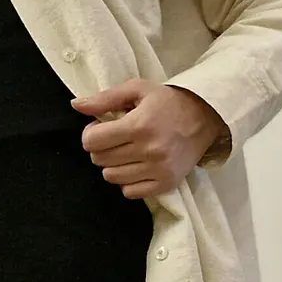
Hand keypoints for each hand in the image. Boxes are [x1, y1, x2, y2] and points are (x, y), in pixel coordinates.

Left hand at [70, 80, 227, 198]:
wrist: (205, 117)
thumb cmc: (168, 101)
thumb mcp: (138, 90)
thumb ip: (105, 98)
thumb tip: (76, 105)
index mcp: (140, 124)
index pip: (93, 141)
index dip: (91, 134)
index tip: (101, 128)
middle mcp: (149, 150)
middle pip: (100, 160)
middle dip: (101, 148)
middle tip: (115, 139)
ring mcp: (157, 170)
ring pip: (111, 177)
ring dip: (113, 165)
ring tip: (127, 151)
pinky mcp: (165, 184)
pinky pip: (128, 192)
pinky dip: (127, 181)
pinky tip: (136, 166)